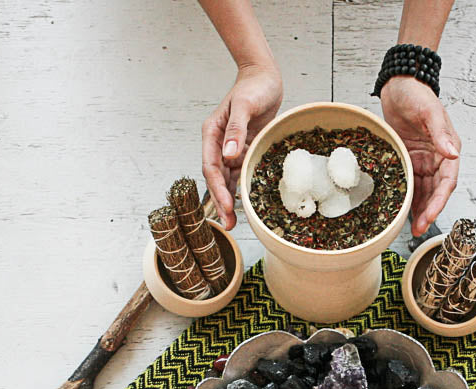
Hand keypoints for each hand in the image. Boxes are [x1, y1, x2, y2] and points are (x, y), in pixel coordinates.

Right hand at [202, 64, 282, 228]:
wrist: (264, 76)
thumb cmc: (253, 87)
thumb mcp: (244, 105)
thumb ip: (236, 130)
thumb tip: (228, 155)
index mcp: (212, 134)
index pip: (211, 167)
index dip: (217, 189)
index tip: (226, 206)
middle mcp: (219, 144)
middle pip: (216, 179)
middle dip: (221, 202)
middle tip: (228, 225)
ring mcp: (231, 149)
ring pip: (227, 180)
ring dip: (230, 200)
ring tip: (235, 222)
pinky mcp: (245, 150)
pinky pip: (241, 174)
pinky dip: (242, 189)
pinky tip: (247, 204)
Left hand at [379, 76, 460, 235]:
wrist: (399, 84)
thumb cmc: (417, 94)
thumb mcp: (429, 112)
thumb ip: (440, 134)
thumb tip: (453, 152)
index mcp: (448, 147)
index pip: (447, 181)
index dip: (439, 201)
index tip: (430, 215)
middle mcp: (438, 157)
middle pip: (436, 191)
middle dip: (428, 211)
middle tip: (419, 228)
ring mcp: (424, 160)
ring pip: (424, 191)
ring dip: (419, 209)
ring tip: (411, 227)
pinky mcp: (410, 159)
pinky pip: (411, 183)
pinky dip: (409, 197)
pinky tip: (402, 210)